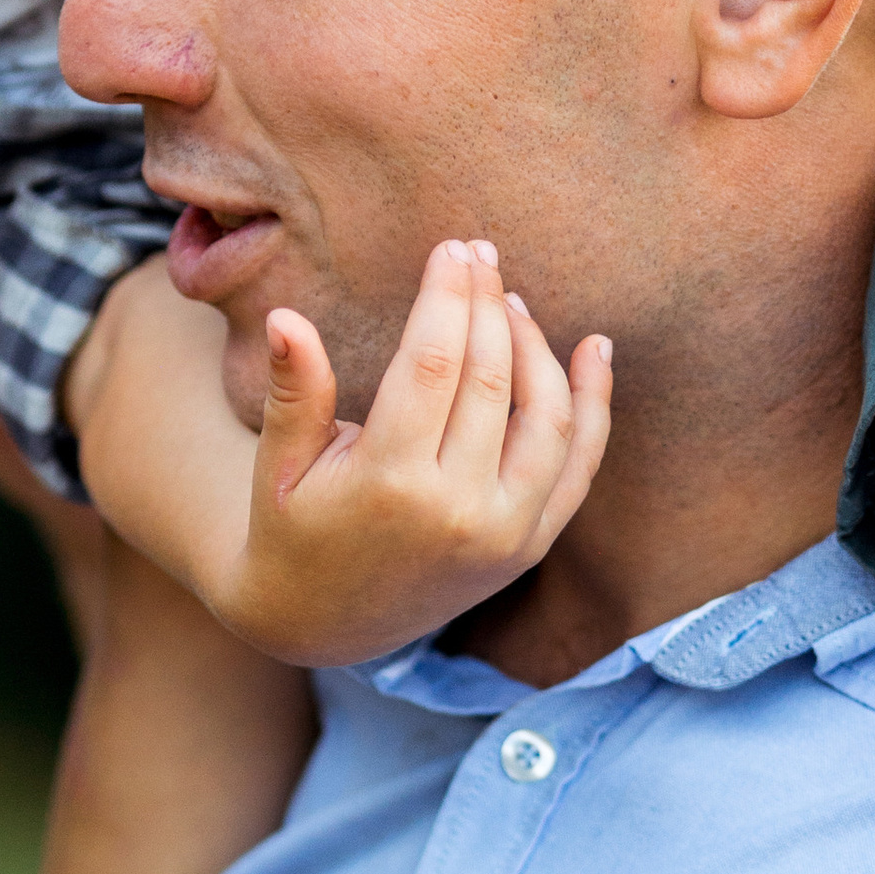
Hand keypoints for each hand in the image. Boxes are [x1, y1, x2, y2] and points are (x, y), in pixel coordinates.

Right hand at [213, 238, 609, 667]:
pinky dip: (595, 405)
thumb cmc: (292, 529)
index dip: (446, 296)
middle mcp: (458, 512)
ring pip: (547, 417)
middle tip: (478, 253)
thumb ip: (295, 391)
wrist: (323, 624)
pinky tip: (594, 349)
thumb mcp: (279, 466)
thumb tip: (286, 318)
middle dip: (486, 304)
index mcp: (390, 484)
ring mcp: (504, 534)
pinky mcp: (529, 547)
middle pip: (492, 379)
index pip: (433, 362)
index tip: (450, 249)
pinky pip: (579, 466)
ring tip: (508, 299)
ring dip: (535, 346)